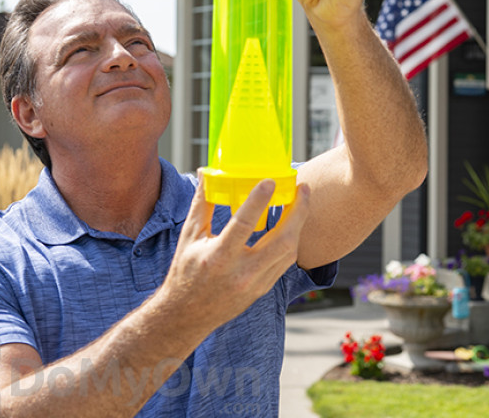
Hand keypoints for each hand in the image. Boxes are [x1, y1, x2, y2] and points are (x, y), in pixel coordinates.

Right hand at [160, 174, 309, 334]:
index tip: (271, 181)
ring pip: (288, 253)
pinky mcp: (262, 289)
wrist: (185, 315)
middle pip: (282, 241)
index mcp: (218, 257)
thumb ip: (202, 202)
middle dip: (298, 212)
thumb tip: (206, 173)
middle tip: (303, 189)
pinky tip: (291, 224)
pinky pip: (284, 263)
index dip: (259, 201)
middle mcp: (240, 273)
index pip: (244, 224)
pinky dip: (290, 241)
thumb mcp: (189, 235)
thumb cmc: (185, 272)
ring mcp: (255, 284)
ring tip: (300, 202)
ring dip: (298, 225)